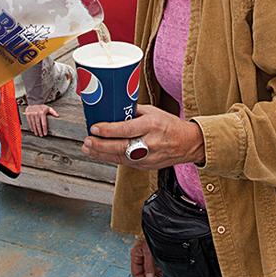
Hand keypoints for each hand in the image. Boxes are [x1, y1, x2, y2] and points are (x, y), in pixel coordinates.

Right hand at [25, 104, 57, 136]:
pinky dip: (31, 127)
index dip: (44, 129)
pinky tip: (33, 130)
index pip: (44, 123)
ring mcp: (32, 114)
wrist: (33, 102)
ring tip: (37, 134)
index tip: (45, 134)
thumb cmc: (41, 106)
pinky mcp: (28, 115)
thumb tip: (58, 116)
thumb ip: (53, 112)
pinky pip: (29, 122)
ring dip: (35, 130)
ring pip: (34, 124)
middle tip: (41, 135)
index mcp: (42, 113)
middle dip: (40, 131)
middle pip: (38, 125)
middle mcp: (37, 114)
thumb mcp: (48, 108)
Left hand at [82, 104, 204, 169]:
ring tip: (88, 148)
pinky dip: (110, 158)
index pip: (126, 129)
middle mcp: (150, 143)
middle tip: (87, 141)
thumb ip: (133, 112)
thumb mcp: (153, 111)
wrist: (188, 144)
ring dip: (101, 154)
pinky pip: (125, 162)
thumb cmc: (170, 125)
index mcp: (152, 126)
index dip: (108, 130)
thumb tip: (113, 109)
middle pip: (121, 147)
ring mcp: (148, 157)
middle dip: (100, 145)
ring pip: (120, 158)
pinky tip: (100, 154)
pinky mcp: (146, 166)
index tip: (95, 128)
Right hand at [130, 237, 161, 276]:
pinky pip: (154, 264)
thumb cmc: (151, 235)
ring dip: (155, 276)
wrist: (159, 227)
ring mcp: (146, 254)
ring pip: (149, 269)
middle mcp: (140, 255)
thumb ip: (149, 266)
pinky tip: (163, 274)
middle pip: (143, 272)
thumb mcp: (149, 252)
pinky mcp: (153, 252)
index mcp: (135, 254)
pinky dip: (158, 270)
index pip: (136, 273)